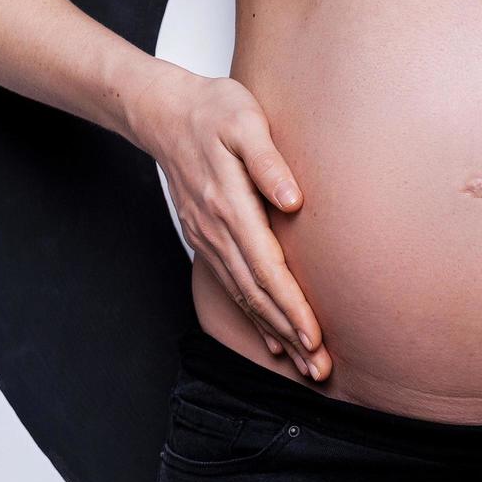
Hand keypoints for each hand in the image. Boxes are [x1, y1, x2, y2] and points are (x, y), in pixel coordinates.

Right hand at [130, 64, 329, 380]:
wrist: (163, 111)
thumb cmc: (214, 110)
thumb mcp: (245, 121)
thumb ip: (269, 161)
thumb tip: (292, 201)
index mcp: (230, 205)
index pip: (266, 268)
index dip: (291, 307)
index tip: (314, 338)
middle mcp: (217, 230)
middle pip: (256, 294)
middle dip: (289, 335)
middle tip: (319, 370)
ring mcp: (208, 238)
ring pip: (244, 297)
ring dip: (274, 333)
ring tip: (303, 364)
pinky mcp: (206, 238)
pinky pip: (232, 286)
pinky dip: (252, 316)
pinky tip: (271, 338)